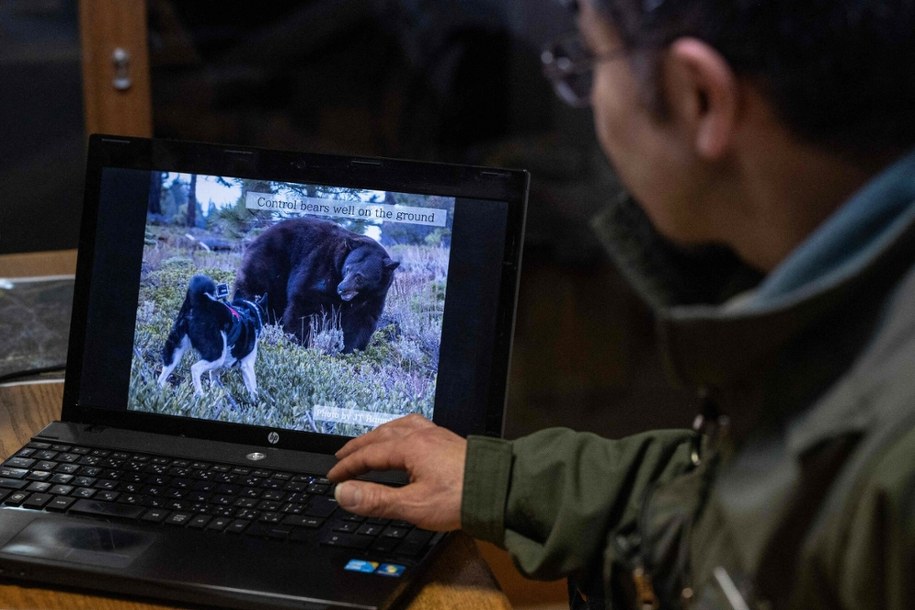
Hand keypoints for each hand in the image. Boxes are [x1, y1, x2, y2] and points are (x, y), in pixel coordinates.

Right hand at [326, 414, 465, 530]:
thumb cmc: (461, 498)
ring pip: (398, 426)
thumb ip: (376, 499)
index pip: (368, 454)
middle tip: (341, 457)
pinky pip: (416, 426)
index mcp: (409, 447)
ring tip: (368, 442)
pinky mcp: (448, 440)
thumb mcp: (413, 505)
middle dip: (358, 447)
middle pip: (380, 436)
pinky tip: (405, 436)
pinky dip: (400, 430)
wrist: (499, 490)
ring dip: (378, 435)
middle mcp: (421, 435)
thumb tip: (344, 493)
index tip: (333, 477)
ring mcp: (436, 435)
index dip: (347, 466)